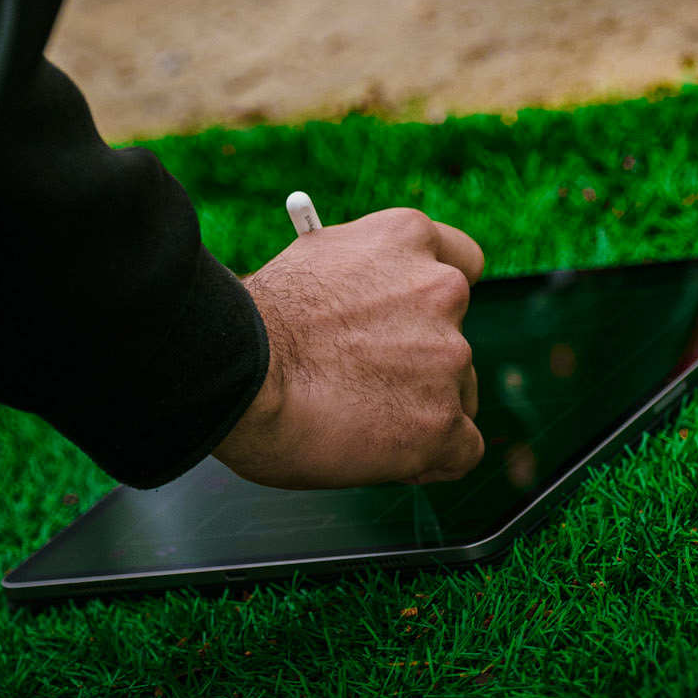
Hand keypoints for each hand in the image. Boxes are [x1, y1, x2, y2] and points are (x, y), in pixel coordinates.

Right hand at [213, 208, 484, 487]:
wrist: (235, 373)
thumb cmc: (253, 325)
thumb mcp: (313, 264)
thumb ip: (360, 283)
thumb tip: (368, 309)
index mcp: (406, 238)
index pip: (462, 263)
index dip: (435, 303)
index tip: (420, 322)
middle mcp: (440, 289)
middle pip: (456, 338)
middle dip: (421, 365)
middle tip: (370, 386)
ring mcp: (448, 356)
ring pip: (458, 395)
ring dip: (423, 411)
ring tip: (358, 422)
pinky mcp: (443, 422)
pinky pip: (461, 450)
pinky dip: (430, 458)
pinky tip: (386, 456)